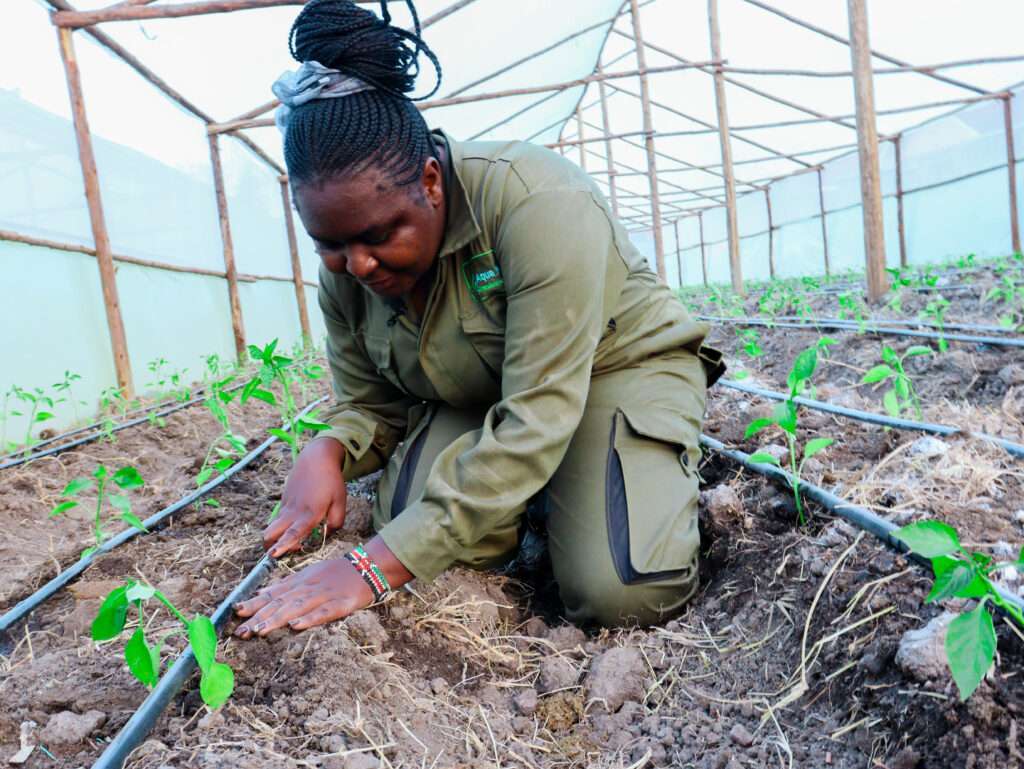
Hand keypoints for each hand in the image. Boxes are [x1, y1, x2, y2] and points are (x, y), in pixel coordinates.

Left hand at [234, 537, 414, 637]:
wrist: (367, 567)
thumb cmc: (336, 573)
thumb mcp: (308, 574)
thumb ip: (286, 586)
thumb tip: (260, 595)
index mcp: (300, 582)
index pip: (273, 593)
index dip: (254, 603)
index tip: (236, 613)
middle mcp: (308, 588)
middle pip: (281, 603)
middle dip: (259, 617)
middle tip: (240, 631)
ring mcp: (323, 596)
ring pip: (297, 608)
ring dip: (277, 619)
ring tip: (260, 630)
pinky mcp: (340, 605)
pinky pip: (323, 613)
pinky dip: (309, 619)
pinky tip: (296, 626)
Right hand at [263, 437, 346, 556]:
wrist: (316, 458)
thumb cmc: (331, 481)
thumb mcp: (340, 502)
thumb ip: (336, 522)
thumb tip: (327, 535)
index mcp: (310, 514)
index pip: (293, 533)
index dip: (283, 545)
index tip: (273, 555)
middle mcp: (294, 512)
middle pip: (271, 533)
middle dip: (270, 546)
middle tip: (284, 550)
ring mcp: (286, 506)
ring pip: (272, 526)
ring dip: (275, 537)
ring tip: (291, 539)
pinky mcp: (284, 500)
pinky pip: (278, 518)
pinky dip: (281, 526)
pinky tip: (296, 521)